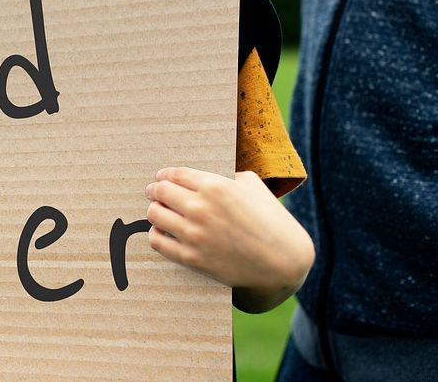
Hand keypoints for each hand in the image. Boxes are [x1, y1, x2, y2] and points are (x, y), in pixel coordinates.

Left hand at [145, 168, 313, 311]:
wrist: (283, 262)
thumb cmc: (271, 220)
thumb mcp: (253, 186)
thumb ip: (226, 176)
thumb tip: (205, 174)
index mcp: (215, 186)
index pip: (174, 174)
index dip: (164, 175)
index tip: (162, 178)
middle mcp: (201, 208)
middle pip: (160, 192)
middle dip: (155, 190)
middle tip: (154, 192)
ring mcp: (195, 235)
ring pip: (154, 215)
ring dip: (155, 211)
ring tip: (160, 212)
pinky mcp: (192, 258)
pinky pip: (158, 242)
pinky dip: (156, 234)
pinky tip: (163, 232)